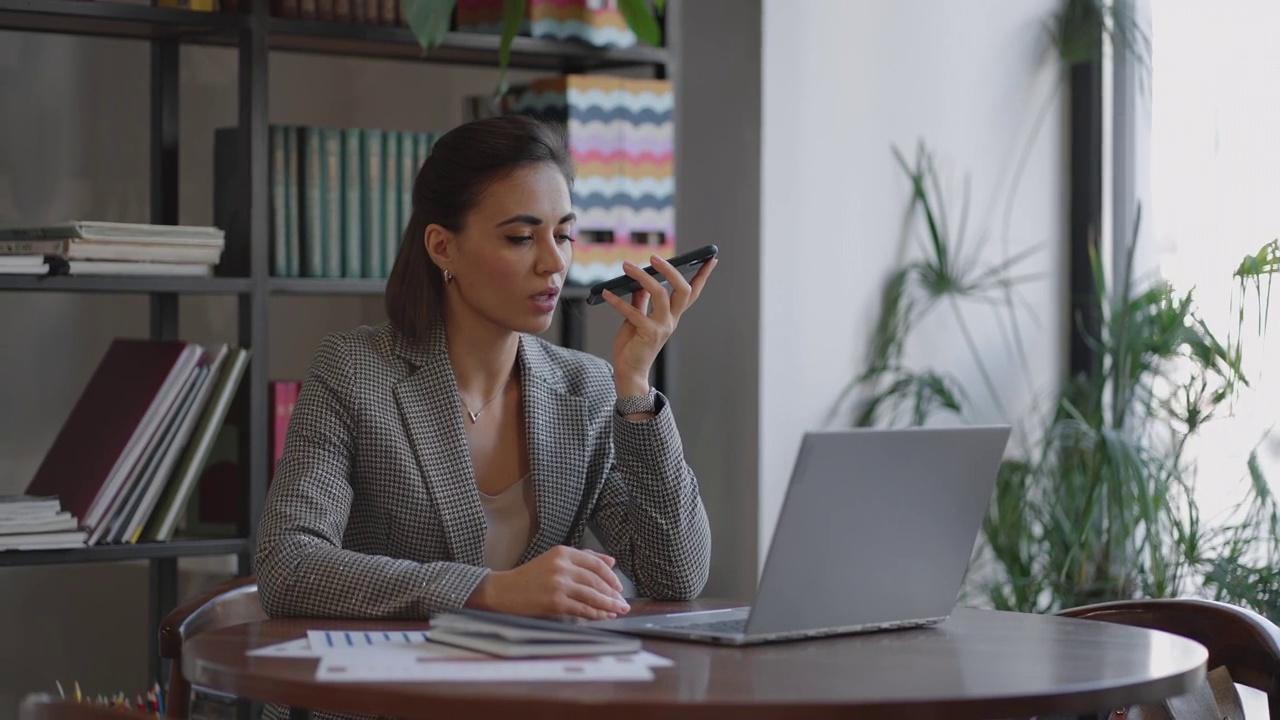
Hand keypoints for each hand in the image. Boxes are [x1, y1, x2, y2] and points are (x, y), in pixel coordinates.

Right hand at [465, 546, 630, 619]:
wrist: (504, 591)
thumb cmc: (529, 578)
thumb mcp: (554, 561)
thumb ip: (582, 558)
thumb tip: (611, 561)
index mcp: (562, 552)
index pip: (595, 563)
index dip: (611, 576)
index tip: (618, 587)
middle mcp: (561, 566)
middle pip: (596, 580)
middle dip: (612, 593)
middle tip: (623, 603)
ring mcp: (558, 584)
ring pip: (592, 595)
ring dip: (608, 605)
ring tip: (618, 610)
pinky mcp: (555, 602)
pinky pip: (582, 609)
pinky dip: (596, 614)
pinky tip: (603, 616)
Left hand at [602, 254, 716, 389]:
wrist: (629, 371)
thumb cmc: (634, 345)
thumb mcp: (638, 318)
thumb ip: (641, 300)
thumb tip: (639, 280)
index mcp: (672, 316)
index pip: (692, 293)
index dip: (703, 276)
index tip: (712, 258)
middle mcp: (671, 320)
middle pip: (683, 290)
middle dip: (672, 271)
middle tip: (654, 257)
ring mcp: (662, 327)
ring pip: (661, 294)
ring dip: (643, 277)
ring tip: (626, 266)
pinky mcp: (649, 334)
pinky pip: (634, 312)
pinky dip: (618, 301)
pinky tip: (606, 293)